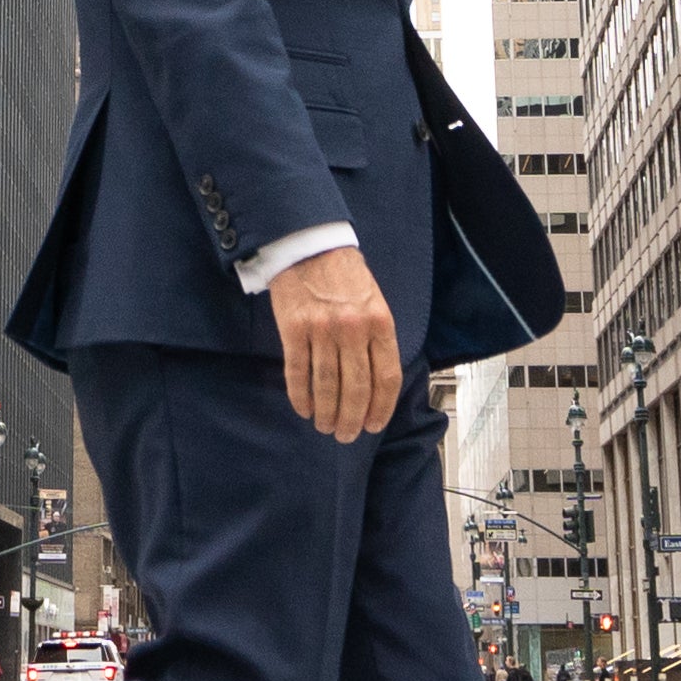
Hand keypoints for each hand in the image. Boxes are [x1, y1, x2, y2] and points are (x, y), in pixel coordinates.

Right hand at [269, 244, 400, 442]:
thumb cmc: (344, 274)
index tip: (373, 425)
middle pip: (357, 389)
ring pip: (327, 386)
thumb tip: (375, 383)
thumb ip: (376, 338)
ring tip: (325, 427)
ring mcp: (322, 330)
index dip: (381, 408)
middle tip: (346, 435)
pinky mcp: (294, 329)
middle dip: (352, 420)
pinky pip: (298, 373)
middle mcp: (353, 329)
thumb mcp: (374, 301)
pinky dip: (301, 397)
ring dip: (327, 414)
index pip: (386, 378)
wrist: (310, 245)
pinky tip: (304, 409)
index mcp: (380, 322)